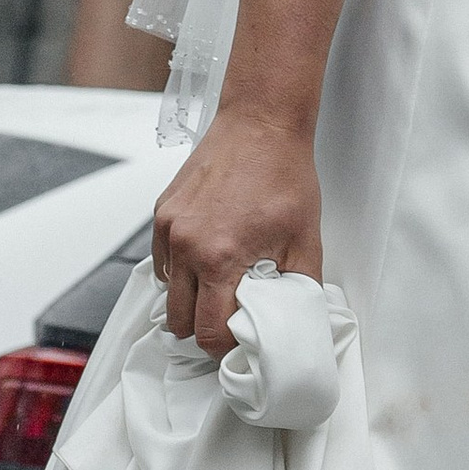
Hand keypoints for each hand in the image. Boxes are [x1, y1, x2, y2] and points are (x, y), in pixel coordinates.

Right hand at [151, 104, 320, 357]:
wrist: (261, 123)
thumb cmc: (284, 175)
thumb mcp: (307, 239)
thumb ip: (300, 288)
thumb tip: (296, 320)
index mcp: (220, 258)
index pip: (208, 332)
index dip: (225, 345)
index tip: (240, 341)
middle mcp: (186, 245)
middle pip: (179, 320)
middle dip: (203, 326)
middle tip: (230, 316)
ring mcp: (169, 228)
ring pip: (166, 291)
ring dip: (189, 298)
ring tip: (220, 284)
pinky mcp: (162, 212)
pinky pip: (161, 260)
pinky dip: (180, 269)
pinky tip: (207, 256)